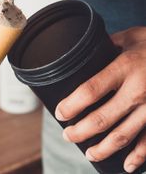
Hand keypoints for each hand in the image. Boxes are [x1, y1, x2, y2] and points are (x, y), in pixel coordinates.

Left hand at [55, 27, 145, 172]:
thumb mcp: (132, 37)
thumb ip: (108, 45)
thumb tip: (85, 52)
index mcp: (125, 68)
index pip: (90, 91)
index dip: (71, 105)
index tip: (60, 113)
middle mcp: (137, 90)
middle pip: (102, 119)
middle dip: (80, 131)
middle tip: (68, 135)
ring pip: (123, 135)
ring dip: (103, 148)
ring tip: (88, 153)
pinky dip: (138, 157)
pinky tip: (126, 165)